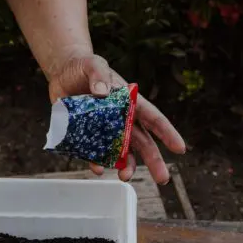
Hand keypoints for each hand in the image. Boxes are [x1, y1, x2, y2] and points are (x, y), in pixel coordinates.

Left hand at [48, 54, 185, 184]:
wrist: (63, 73)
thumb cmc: (84, 67)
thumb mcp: (93, 64)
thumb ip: (99, 75)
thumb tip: (102, 93)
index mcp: (130, 101)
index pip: (153, 118)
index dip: (167, 133)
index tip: (179, 148)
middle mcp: (122, 119)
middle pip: (143, 142)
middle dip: (154, 160)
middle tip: (163, 178)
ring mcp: (106, 129)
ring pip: (123, 152)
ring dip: (126, 165)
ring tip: (125, 177)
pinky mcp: (88, 135)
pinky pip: (95, 153)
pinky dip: (97, 162)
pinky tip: (97, 168)